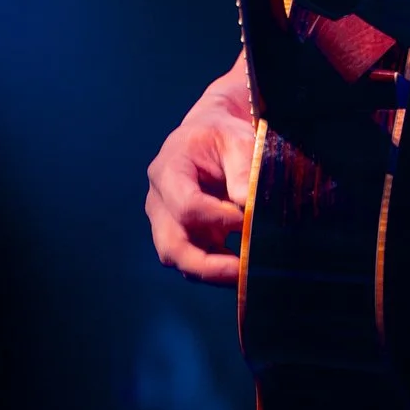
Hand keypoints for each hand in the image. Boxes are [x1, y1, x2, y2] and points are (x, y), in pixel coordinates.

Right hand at [145, 56, 256, 284]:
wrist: (210, 134)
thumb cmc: (222, 135)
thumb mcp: (236, 141)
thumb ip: (243, 170)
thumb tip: (250, 206)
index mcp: (168, 171)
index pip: (186, 205)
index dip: (216, 219)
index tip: (247, 221)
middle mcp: (159, 201)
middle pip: (171, 244)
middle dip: (206, 265)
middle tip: (241, 271)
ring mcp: (167, 221)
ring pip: (178, 258)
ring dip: (211, 272)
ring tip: (244, 275)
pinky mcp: (181, 234)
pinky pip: (192, 260)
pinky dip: (215, 269)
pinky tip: (242, 270)